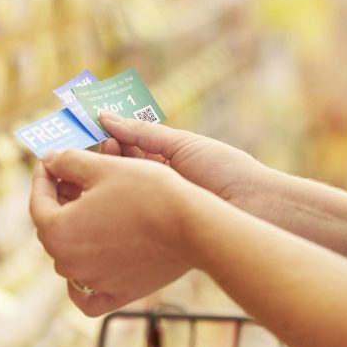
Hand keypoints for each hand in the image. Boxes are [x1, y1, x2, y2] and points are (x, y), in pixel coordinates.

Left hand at [30, 149, 195, 315]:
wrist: (192, 225)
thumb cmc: (147, 192)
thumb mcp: (103, 167)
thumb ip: (67, 162)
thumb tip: (50, 160)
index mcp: (57, 231)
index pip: (38, 202)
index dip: (43, 177)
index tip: (50, 162)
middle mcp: (68, 263)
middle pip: (53, 229)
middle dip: (58, 202)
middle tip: (71, 180)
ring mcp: (92, 282)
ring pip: (69, 257)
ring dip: (74, 232)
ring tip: (90, 209)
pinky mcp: (116, 295)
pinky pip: (87, 295)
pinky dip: (83, 280)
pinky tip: (90, 260)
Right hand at [96, 111, 269, 213]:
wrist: (255, 207)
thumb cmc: (225, 170)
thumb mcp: (181, 144)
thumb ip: (141, 132)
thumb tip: (105, 116)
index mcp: (166, 161)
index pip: (129, 146)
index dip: (110, 137)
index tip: (92, 128)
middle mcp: (158, 184)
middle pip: (121, 168)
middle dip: (106, 155)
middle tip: (95, 147)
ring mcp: (154, 207)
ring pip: (119, 190)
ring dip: (107, 176)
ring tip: (99, 164)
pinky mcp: (153, 230)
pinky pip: (126, 214)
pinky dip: (111, 202)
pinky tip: (101, 192)